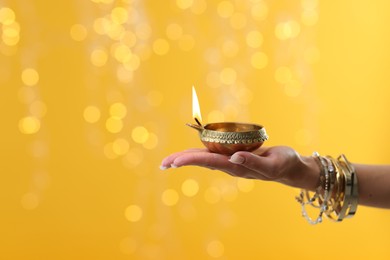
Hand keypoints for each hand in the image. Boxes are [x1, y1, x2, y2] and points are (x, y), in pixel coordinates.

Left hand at [160, 146, 319, 189]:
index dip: (190, 160)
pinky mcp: (235, 156)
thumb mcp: (273, 164)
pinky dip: (200, 152)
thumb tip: (234, 157)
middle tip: (162, 164)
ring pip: (204, 158)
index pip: (209, 162)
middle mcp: (230, 165)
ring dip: (187, 158)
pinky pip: (213, 153)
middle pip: (201, 161)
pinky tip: (192, 152)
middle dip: (182, 161)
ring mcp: (231, 161)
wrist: (291, 168)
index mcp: (237, 168)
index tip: (174, 162)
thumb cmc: (285, 165)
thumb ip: (255, 162)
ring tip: (170, 161)